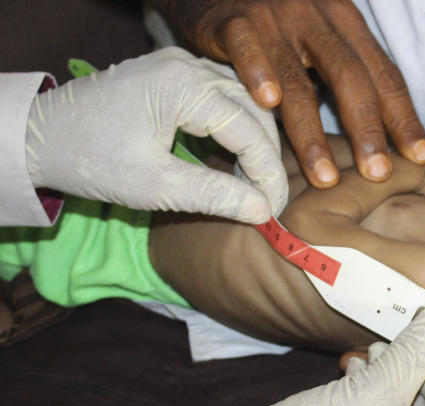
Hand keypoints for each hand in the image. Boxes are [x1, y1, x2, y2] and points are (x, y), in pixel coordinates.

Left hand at [25, 47, 286, 223]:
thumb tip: (263, 212)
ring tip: (256, 184)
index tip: (275, 212)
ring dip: (257, 141)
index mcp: (182, 86)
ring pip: (245, 101)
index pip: (250, 131)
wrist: (40, 137)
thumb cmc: (92, 160)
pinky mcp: (174, 74)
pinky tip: (238, 159)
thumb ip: (214, 196)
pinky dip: (239, 127)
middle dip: (267, 158)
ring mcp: (181, 65)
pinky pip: (224, 97)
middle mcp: (188, 66)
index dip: (268, 175)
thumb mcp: (155, 186)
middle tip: (270, 202)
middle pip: (255, 110)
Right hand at [161, 0, 424, 187]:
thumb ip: (348, 78)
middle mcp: (316, 17)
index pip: (384, 74)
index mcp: (347, 23)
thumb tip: (386, 137)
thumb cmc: (278, 23)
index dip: (403, 116)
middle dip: (367, 129)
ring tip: (325, 177)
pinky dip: (258, 73)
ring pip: (298, 77)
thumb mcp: (322, 40)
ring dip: (312, 132)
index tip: (421, 157)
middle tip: (378, 174)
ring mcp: (275, 16)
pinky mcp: (233, 19)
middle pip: (350, 76)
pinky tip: (268, 103)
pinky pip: (246, 46)